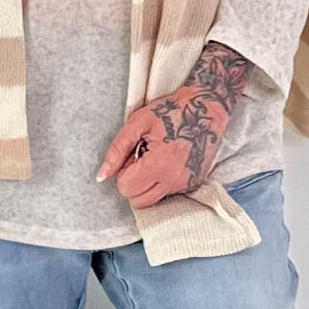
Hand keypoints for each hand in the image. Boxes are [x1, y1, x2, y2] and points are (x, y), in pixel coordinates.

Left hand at [96, 41, 251, 206]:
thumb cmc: (171, 110)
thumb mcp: (138, 123)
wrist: (207, 108)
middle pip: (138, 200)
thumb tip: (102, 175)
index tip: (134, 154)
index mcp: (158, 164)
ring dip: (148, 184)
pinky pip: (168, 193)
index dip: (124, 171)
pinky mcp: (193, 184)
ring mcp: (185, 184)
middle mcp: (174, 179)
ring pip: (152, 200)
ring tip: (156, 159)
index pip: (126, 188)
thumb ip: (117, 150)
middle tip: (143, 157)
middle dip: (134, 181)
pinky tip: (168, 161)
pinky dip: (162, 181)